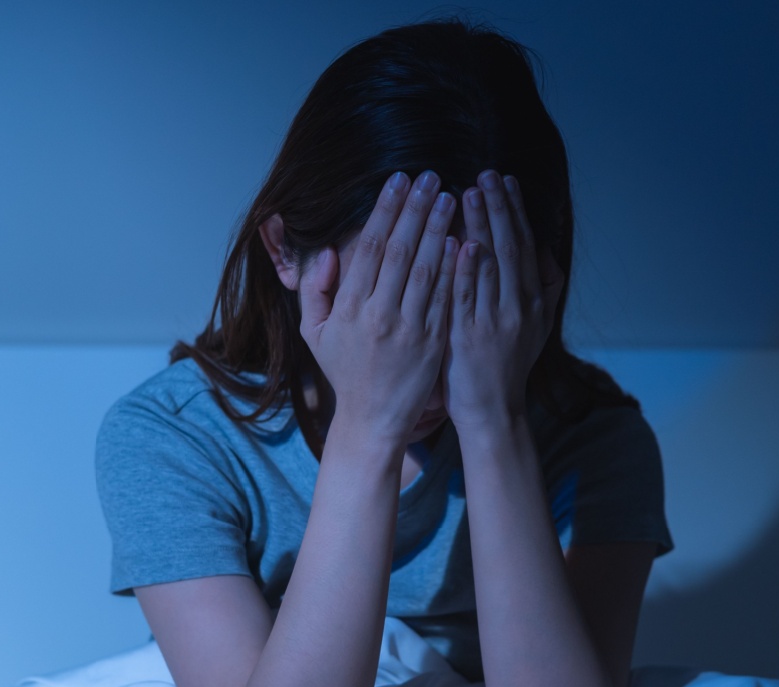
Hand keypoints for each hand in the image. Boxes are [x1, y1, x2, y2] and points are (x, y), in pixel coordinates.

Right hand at [296, 170, 458, 446]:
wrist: (372, 418)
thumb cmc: (344, 370)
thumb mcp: (315, 332)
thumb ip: (315, 290)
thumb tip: (329, 251)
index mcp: (349, 308)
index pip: (371, 248)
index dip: (386, 210)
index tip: (398, 181)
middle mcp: (379, 315)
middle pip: (401, 251)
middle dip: (415, 209)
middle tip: (429, 177)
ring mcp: (410, 330)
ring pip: (428, 269)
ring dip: (439, 229)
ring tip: (450, 197)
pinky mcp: (434, 343)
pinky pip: (446, 298)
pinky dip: (454, 267)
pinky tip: (463, 239)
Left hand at [442, 170, 564, 433]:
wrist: (492, 410)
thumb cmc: (507, 366)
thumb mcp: (536, 325)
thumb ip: (543, 288)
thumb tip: (544, 248)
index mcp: (532, 301)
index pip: (525, 245)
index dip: (516, 211)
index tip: (506, 180)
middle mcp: (518, 308)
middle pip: (510, 248)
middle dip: (498, 208)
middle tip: (486, 174)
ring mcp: (493, 323)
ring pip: (489, 267)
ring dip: (480, 227)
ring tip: (468, 192)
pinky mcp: (469, 338)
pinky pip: (465, 298)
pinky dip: (463, 270)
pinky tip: (457, 242)